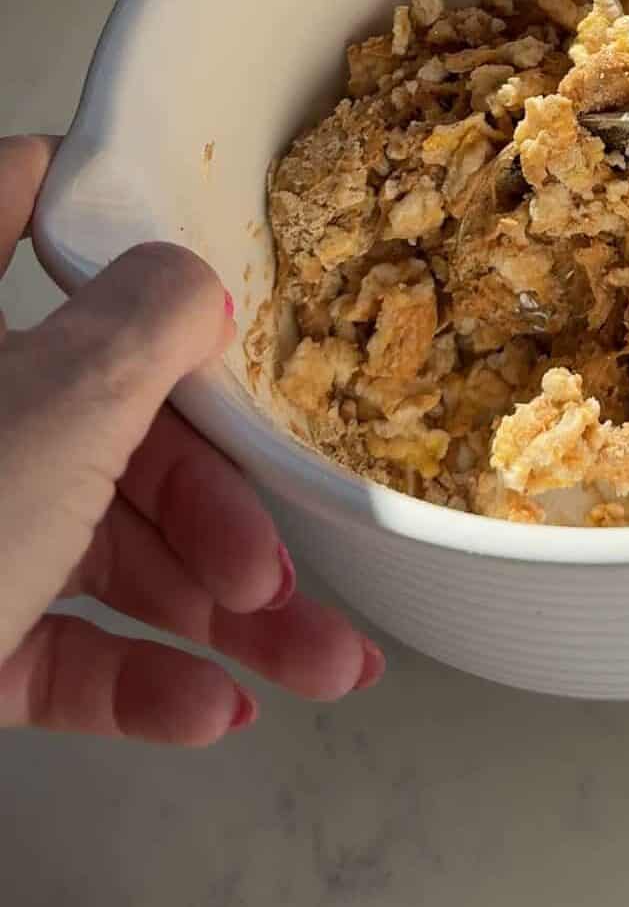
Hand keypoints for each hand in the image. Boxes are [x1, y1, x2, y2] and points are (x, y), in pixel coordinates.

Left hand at [0, 135, 383, 744]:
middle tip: (279, 568)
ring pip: (109, 548)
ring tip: (318, 661)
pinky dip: (143, 676)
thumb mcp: (56, 409)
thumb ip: (147, 326)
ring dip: (218, 611)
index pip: (11, 204)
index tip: (193, 230)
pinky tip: (215, 705)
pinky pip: (66, 640)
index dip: (102, 201)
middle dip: (222, 514)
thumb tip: (194, 279)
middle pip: (115, 425)